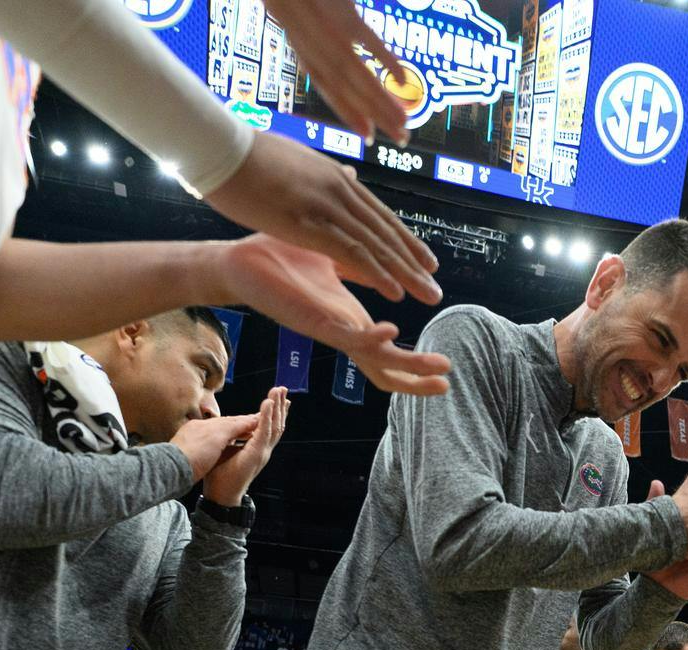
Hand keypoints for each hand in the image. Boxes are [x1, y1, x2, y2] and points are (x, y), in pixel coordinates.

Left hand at [202, 387, 289, 505]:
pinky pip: (264, 431)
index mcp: (256, 447)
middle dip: (279, 406)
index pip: (267, 425)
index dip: (272, 411)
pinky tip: (268, 404)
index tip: (276, 397)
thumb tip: (227, 427)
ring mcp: (261, 451)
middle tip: (283, 389)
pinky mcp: (257, 453)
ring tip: (279, 391)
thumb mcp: (224, 449)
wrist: (221, 494)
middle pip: (275, 423)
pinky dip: (266, 417)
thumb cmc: (220, 474)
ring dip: (276, 407)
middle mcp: (262, 448)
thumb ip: (230, 437)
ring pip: (273, 425)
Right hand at [203, 133, 440, 306]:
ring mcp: (326, 206)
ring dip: (405, 272)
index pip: (378, 213)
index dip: (403, 237)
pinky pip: (352, 252)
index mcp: (334, 177)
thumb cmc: (246, 155)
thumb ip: (323, 174)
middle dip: (413, 259)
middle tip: (435, 281)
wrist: (221, 148)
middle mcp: (338, 190)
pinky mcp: (310, 223)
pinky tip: (395, 291)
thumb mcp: (294, 161)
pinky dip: (377, 273)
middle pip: (385, 230)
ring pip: (376, 244)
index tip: (423, 256)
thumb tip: (343, 174)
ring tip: (428, 294)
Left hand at [211, 236, 449, 394]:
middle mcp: (343, 330)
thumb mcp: (331, 253)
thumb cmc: (279, 259)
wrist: (238, 263)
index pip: (387, 349)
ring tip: (440, 369)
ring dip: (409, 366)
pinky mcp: (315, 323)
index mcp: (349, 318)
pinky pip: (348, 338)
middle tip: (448, 380)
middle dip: (419, 377)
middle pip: (387, 367)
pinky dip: (373, 339)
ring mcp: (331, 330)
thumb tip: (376, 232)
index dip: (414, 360)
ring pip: (376, 360)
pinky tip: (393, 331)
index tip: (445, 363)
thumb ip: (357, 252)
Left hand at [262, 0, 411, 145]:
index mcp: (306, 53)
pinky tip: (402, 82)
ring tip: (405, 122)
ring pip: (361, 79)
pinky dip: (388, 64)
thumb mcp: (295, 24)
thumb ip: (312, 42)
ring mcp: (333, 37)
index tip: (370, 137)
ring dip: (385, 104)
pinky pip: (371, 44)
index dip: (351, 117)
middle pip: (351, 93)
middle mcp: (318, 52)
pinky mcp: (346, 17)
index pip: (331, 93)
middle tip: (401, 138)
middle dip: (378, 119)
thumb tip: (330, 56)